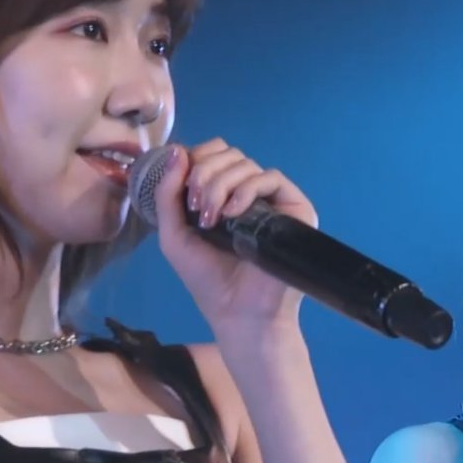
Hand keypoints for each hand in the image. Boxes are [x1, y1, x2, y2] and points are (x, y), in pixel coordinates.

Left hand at [150, 138, 317, 332]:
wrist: (238, 312)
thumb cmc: (206, 278)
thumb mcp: (174, 234)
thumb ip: (168, 194)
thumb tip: (178, 149)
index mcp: (222, 194)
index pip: (213, 155)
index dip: (195, 159)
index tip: (182, 186)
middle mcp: (248, 192)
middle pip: (227, 154)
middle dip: (204, 173)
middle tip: (195, 206)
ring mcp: (272, 199)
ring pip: (245, 164)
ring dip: (220, 185)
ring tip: (211, 218)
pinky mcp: (294, 207)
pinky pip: (270, 178)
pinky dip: (246, 189)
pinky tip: (232, 213)